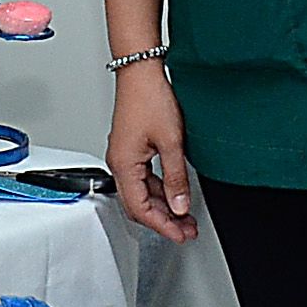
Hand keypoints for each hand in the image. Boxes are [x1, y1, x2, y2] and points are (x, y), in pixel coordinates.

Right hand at [106, 64, 197, 243]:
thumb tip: (180, 205)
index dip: (163, 226)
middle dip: (164, 221)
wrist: (141, 71)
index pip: (141, 210)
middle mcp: (120, 163)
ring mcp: (125, 156)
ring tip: (185, 215)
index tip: (180, 235)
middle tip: (186, 230)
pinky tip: (175, 193)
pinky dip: (159, 190)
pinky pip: (143, 178)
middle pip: (139, 205)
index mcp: (124, 165)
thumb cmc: (149, 98)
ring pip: (142, 193)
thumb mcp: (171, 142)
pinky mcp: (131, 149)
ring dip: (163, 206)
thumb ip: (176, 177)